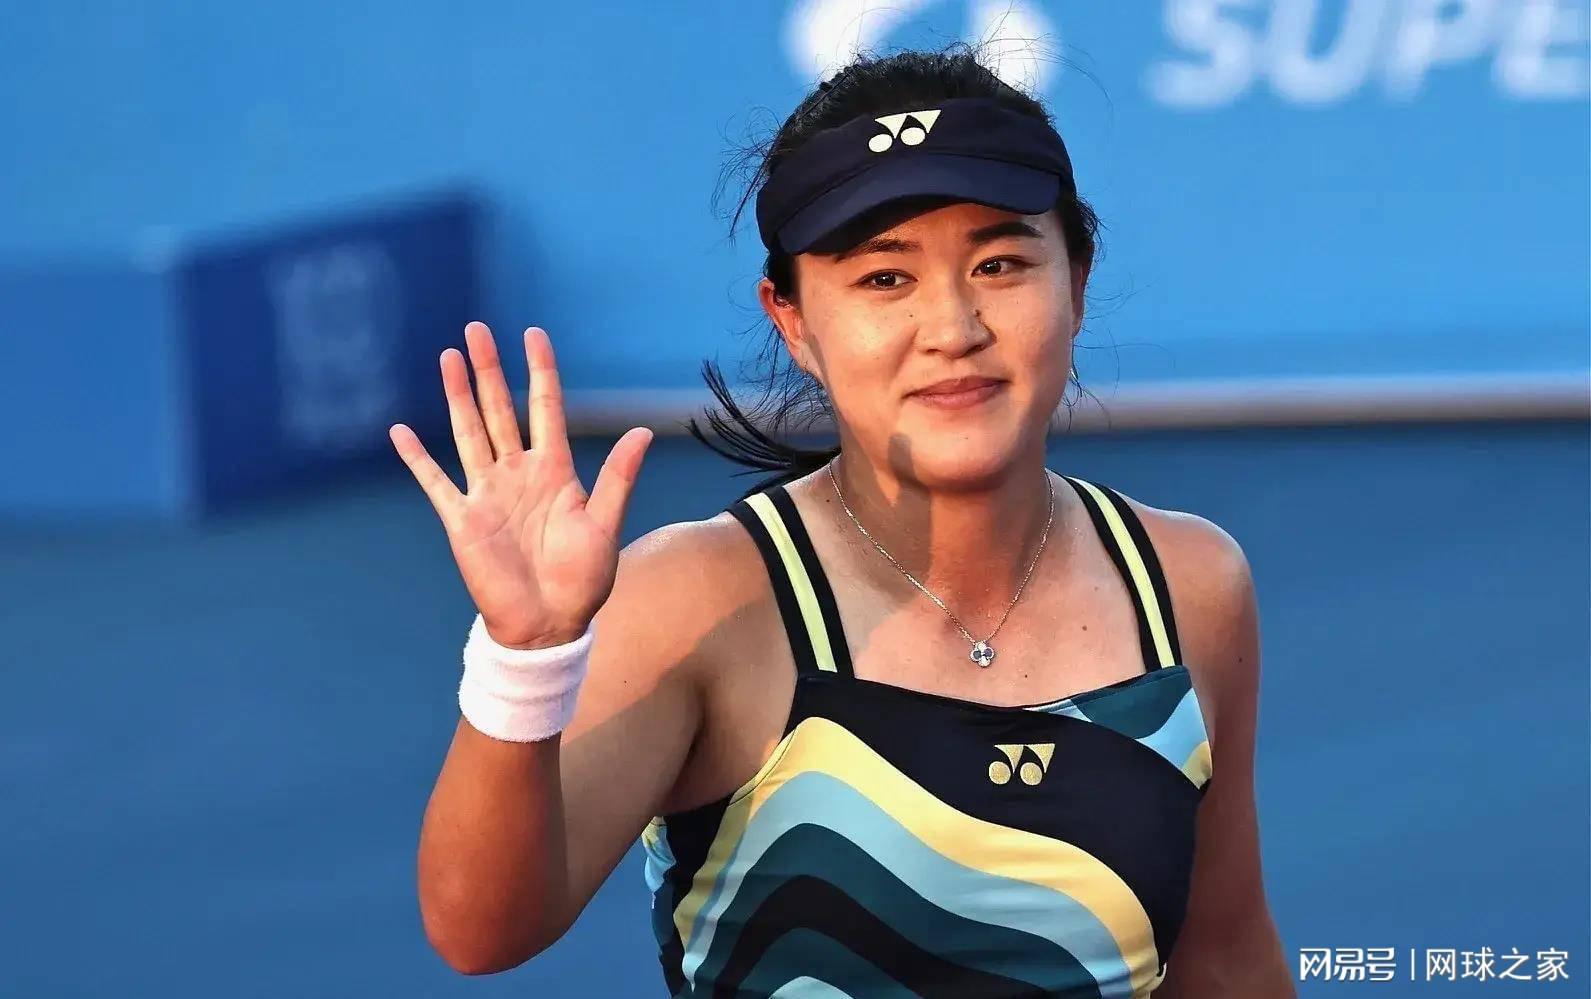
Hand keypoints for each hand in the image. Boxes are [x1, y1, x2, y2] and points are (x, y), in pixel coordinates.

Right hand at [389, 322, 652, 648]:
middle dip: (488, 370)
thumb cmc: (582, 580)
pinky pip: (436, 482)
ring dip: (457, 396)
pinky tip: (401, 431)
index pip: (546, 408)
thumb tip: (643, 432)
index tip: (533, 334)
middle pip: (500, 409)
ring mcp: (488, 493)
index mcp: (555, 471)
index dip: (540, 371)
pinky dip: (418, 458)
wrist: (548, 625)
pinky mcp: (463, 519)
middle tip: (476, 329)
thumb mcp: (605, 525)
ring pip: (468, 432)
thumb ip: (619, 477)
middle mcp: (518, 473)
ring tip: (447, 357)